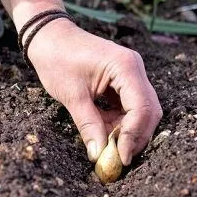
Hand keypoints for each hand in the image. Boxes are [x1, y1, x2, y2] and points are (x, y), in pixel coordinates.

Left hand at [26, 18, 161, 165]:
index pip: (142, 107)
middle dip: (135, 137)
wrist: (49, 37)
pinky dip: (119, 123)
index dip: (134, 136)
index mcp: (126, 67)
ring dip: (126, 131)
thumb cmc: (58, 59)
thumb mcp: (72, 96)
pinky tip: (103, 132)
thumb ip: (88, 125)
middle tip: (117, 159)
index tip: (121, 158)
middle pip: (148, 111)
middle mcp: (135, 69)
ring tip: (106, 147)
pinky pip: (128, 107)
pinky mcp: (123, 81)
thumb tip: (98, 155)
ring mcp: (130, 75)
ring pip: (140, 111)